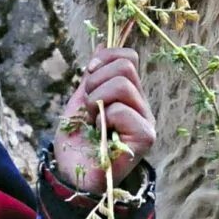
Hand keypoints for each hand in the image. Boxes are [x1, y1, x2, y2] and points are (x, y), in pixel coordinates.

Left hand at [53, 47, 153, 189]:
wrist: (72, 175)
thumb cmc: (77, 143)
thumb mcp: (80, 101)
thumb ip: (93, 76)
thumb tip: (102, 43)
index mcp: (129, 95)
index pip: (128, 57)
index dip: (105, 58)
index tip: (88, 74)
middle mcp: (141, 106)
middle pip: (125, 66)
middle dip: (95, 81)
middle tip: (87, 106)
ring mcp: (146, 121)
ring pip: (122, 85)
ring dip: (96, 100)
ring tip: (92, 120)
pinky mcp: (145, 137)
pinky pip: (121, 110)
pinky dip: (103, 119)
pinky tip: (101, 135)